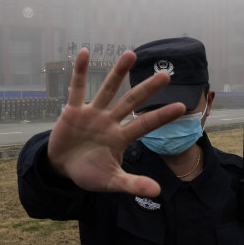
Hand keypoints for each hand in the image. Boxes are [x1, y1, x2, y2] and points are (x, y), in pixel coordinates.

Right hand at [47, 48, 184, 196]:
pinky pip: (76, 88)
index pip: (144, 125)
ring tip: (131, 54)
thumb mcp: (111, 182)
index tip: (181, 106)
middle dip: (147, 89)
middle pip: (131, 102)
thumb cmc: (89, 173)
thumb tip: (158, 192)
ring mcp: (92, 114)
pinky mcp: (73, 110)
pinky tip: (83, 52)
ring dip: (118, 73)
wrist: (62, 168)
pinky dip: (79, 71)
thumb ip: (132, 184)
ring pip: (107, 90)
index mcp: (120, 138)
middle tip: (166, 75)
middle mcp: (110, 121)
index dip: (161, 116)